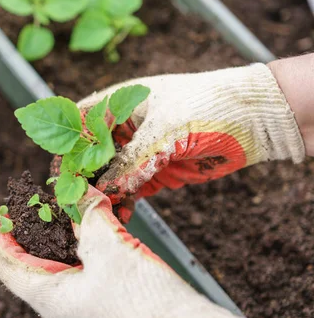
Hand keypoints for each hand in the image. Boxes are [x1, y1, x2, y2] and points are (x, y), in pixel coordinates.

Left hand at [0, 186, 245, 317]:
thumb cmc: (148, 306)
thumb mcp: (111, 250)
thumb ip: (89, 216)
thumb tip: (79, 190)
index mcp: (52, 300)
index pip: (9, 266)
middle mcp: (64, 309)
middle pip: (35, 265)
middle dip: (31, 231)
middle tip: (30, 204)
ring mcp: (88, 311)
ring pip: (66, 266)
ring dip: (66, 235)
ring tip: (67, 208)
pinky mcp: (112, 309)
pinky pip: (91, 271)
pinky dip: (92, 246)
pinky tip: (105, 225)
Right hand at [77, 63, 304, 203]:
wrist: (257, 119)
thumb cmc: (208, 106)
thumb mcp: (164, 132)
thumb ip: (131, 161)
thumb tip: (102, 190)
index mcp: (121, 101)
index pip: (80, 122)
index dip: (66, 146)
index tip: (60, 172)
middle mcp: (125, 126)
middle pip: (90, 153)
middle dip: (81, 177)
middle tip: (74, 203)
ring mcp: (141, 149)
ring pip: (109, 175)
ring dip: (101, 194)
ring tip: (94, 215)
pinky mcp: (157, 170)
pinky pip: (131, 188)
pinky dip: (123, 202)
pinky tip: (118, 215)